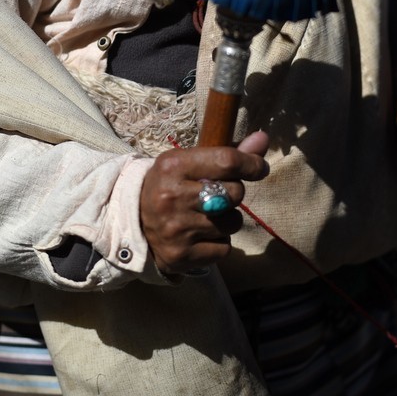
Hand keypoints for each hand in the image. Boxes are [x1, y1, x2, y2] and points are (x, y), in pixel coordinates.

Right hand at [140, 131, 268, 274]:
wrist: (133, 222)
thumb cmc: (169, 186)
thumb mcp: (189, 162)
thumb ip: (228, 152)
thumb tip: (263, 140)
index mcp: (173, 166)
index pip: (226, 161)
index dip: (251, 163)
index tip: (259, 167)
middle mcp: (172, 197)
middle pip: (234, 194)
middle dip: (233, 193)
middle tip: (217, 195)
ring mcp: (176, 229)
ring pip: (232, 223)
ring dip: (227, 219)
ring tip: (206, 215)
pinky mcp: (181, 255)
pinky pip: (225, 248)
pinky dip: (219, 242)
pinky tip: (201, 235)